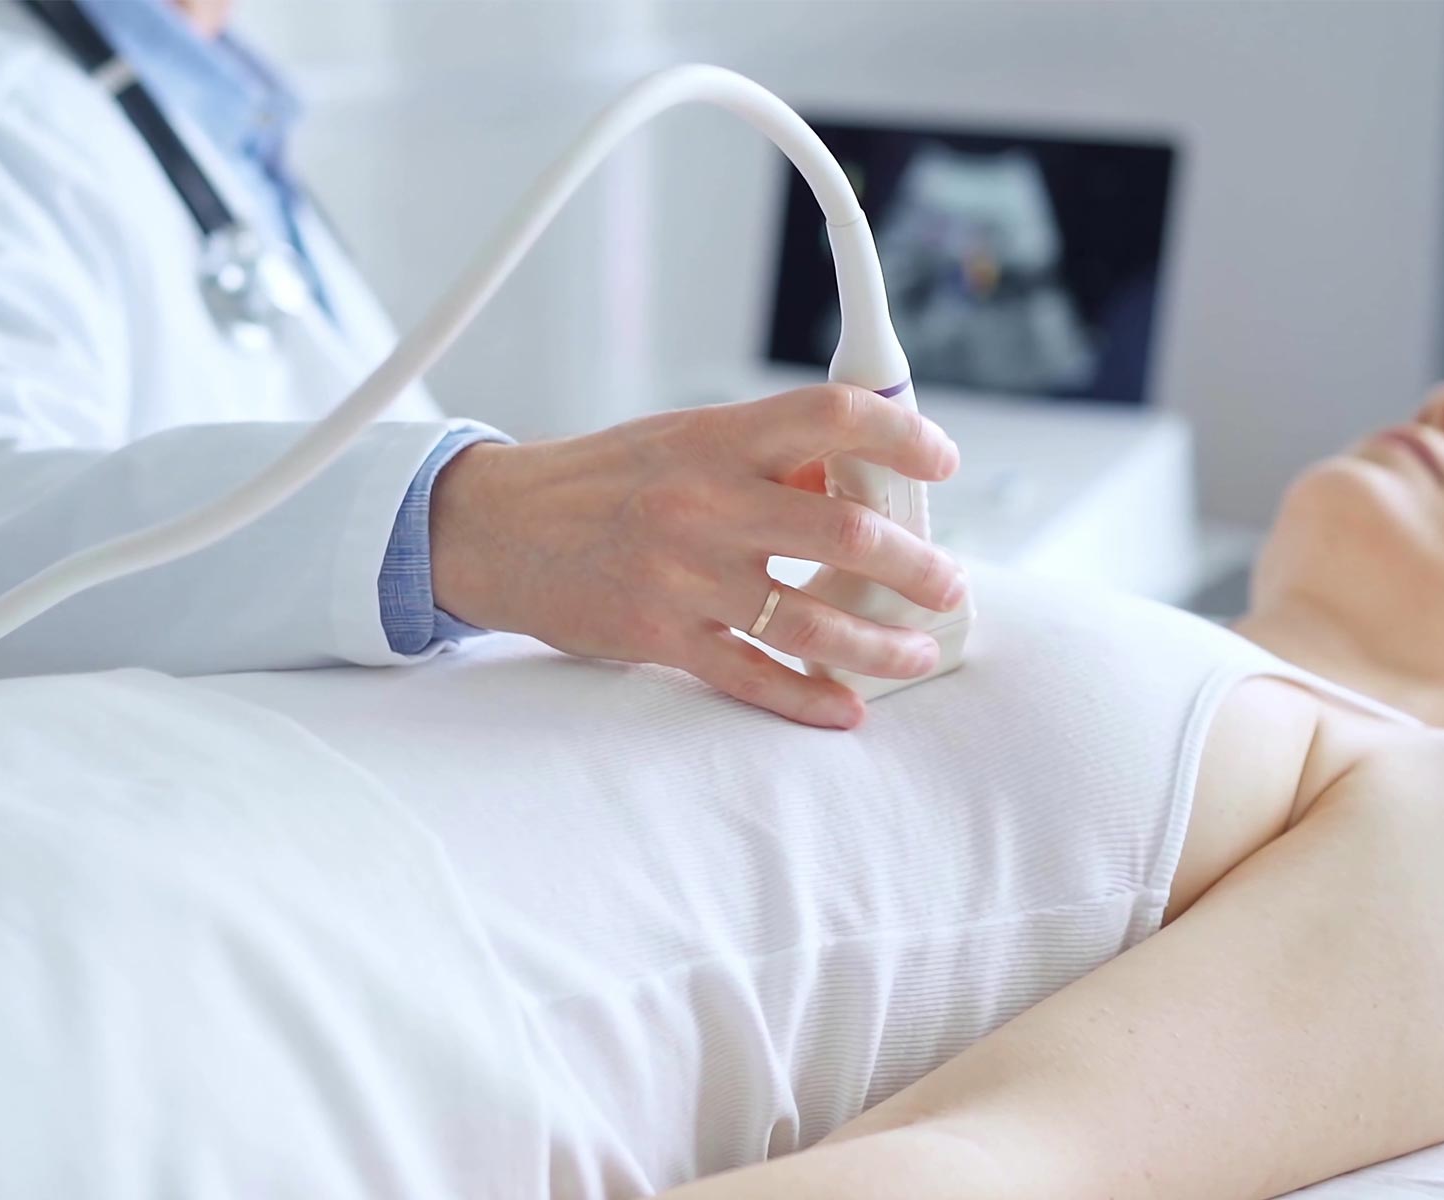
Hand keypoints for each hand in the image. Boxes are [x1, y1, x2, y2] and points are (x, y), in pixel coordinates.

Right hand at [428, 385, 967, 727]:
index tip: (942, 462)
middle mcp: (705, 501)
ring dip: (880, 643)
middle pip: (844, 534)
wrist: (496, 528)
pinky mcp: (661, 636)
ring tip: (915, 651)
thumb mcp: (683, 441)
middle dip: (917, 566)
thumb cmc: (601, 482)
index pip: (832, 417)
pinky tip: (846, 707)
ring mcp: (683, 574)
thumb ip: (766, 458)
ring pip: (812, 621)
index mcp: (717, 438)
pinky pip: (752, 677)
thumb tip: (859, 485)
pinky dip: (808, 698)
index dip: (903, 436)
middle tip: (947, 582)